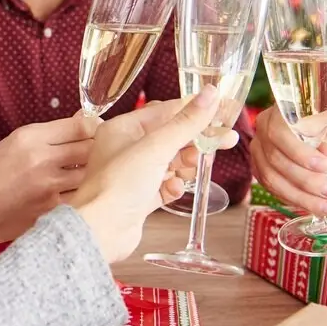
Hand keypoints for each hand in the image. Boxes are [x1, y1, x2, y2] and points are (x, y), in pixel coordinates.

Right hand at [0, 114, 99, 246]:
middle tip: (93, 152)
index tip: (94, 131)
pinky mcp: (54, 210)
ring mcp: (49, 187)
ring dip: (92, 172)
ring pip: (91, 173)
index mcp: (31, 138)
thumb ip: (54, 132)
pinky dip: (84, 192)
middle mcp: (42, 160)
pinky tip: (77, 192)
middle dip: (97, 148)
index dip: (94, 127)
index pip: (81, 126)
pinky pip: (82, 195)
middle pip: (91, 148)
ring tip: (85, 172)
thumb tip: (87, 119)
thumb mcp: (18, 142)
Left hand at [71, 87, 225, 261]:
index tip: (220, 110)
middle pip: (170, 137)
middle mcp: (125, 149)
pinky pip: (164, 185)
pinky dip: (173, 186)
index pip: (164, 111)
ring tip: (190, 168)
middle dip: (195, 140)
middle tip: (224, 140)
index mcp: (122, 129)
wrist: (102, 231)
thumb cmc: (118, 185)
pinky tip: (173, 189)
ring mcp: (132, 175)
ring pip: (170, 162)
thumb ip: (186, 122)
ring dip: (185, 164)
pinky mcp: (139, 198)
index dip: (193, 110)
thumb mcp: (157, 147)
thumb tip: (211, 94)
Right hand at [250, 105, 326, 217]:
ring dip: (304, 197)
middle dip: (307, 181)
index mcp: (278, 114)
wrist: (322, 141)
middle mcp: (262, 132)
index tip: (326, 166)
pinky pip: (275, 191)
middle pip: (275, 161)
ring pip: (273, 181)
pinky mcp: (262, 173)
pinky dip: (297, 201)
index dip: (299, 153)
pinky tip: (318, 207)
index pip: (278, 134)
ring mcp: (259, 154)